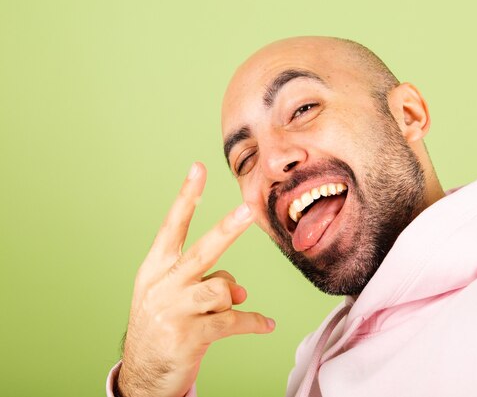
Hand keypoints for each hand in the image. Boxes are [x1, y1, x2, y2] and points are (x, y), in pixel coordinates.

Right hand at [116, 162, 274, 396]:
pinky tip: (265, 324)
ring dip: (232, 299)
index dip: (187, 197)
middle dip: (228, 229)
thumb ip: (208, 282)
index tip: (198, 168)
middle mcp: (163, 285)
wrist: (143, 375)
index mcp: (156, 269)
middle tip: (248, 210)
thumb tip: (239, 290)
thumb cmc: (163, 326)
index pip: (172, 226)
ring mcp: (174, 311)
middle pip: (202, 251)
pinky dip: (254, 322)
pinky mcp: (189, 336)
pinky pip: (234, 321)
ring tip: (229, 309)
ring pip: (222, 289)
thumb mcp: (177, 298)